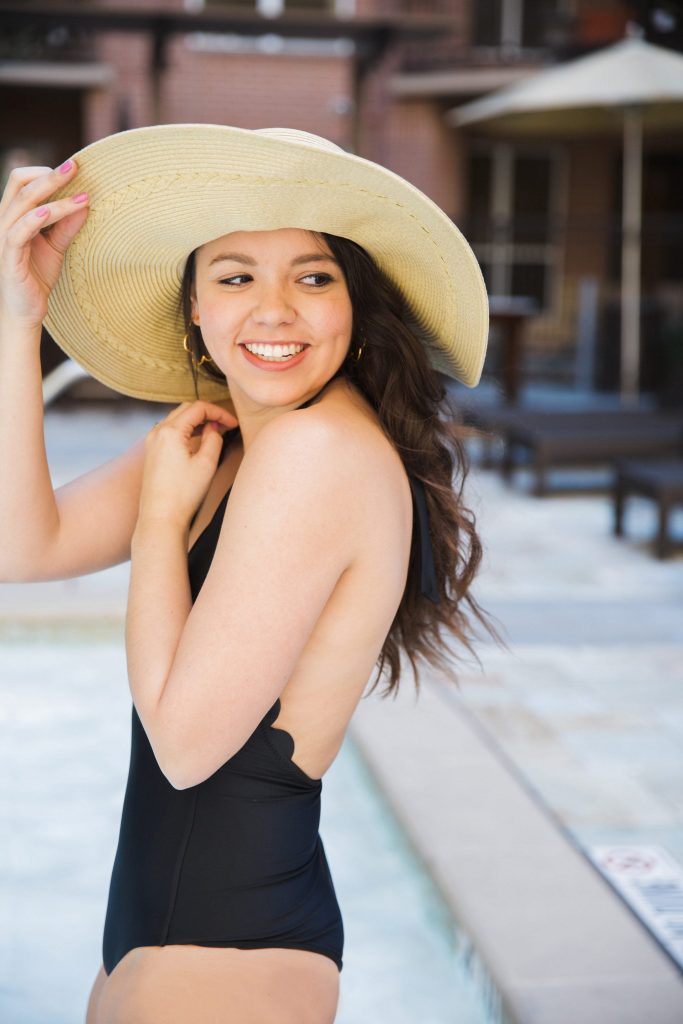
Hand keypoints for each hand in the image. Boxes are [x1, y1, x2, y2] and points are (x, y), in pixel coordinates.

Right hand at [0, 159, 88, 326]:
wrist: (25, 310)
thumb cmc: (37, 276)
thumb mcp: (56, 247)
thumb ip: (67, 225)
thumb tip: (86, 202)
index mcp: (14, 215)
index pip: (22, 181)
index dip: (44, 171)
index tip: (73, 170)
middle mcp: (4, 221)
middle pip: (21, 185)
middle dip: (50, 175)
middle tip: (76, 166)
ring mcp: (4, 237)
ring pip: (24, 205)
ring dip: (54, 197)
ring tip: (82, 196)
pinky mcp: (9, 256)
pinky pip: (19, 232)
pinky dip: (35, 219)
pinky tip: (51, 214)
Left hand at [137, 401, 239, 531]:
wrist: (161, 517)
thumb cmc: (182, 494)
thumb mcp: (207, 464)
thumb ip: (214, 438)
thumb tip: (214, 428)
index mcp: (170, 431)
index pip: (198, 408)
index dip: (219, 412)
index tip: (233, 423)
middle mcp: (157, 432)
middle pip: (186, 409)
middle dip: (208, 413)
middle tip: (226, 424)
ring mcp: (152, 442)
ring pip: (177, 419)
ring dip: (196, 421)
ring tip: (215, 431)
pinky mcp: (151, 452)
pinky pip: (170, 431)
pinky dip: (186, 430)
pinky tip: (198, 440)